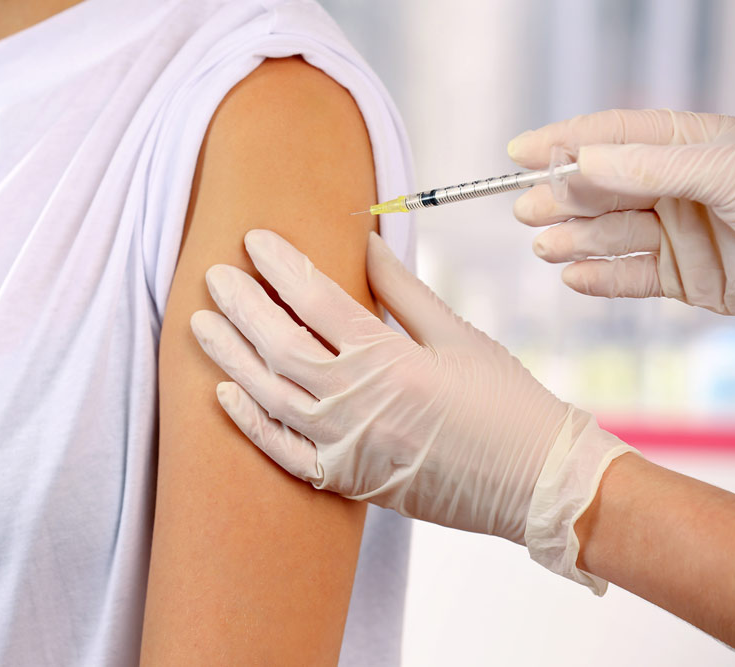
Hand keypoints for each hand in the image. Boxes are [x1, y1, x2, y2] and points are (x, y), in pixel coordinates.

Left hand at [190, 230, 634, 591]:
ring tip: (201, 324)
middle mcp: (356, 404)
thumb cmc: (505, 403)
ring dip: (231, 357)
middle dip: (241, 305)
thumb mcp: (457, 334)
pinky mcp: (347, 481)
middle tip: (212, 275)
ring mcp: (345, 448)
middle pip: (279, 344)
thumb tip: (366, 241)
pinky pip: (283, 453)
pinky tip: (224, 394)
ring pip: (269, 395)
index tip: (254, 239)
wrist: (533, 482)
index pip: (315, 300)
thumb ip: (402, 289)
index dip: (280, 264)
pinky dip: (251, 424)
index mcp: (388, 359)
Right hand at [507, 109, 734, 320]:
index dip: (564, 143)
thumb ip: (651, 167)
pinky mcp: (680, 276)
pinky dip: (601, 278)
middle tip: (528, 210)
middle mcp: (675, 187)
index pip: (614, 137)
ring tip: (546, 247)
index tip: (520, 153)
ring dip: (576, 241)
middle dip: (564, 199)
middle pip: (603, 190)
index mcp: (688, 145)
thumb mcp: (725, 171)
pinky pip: (630, 277)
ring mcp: (675, 233)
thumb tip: (584, 160)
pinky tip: (574, 276)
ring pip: (611, 235)